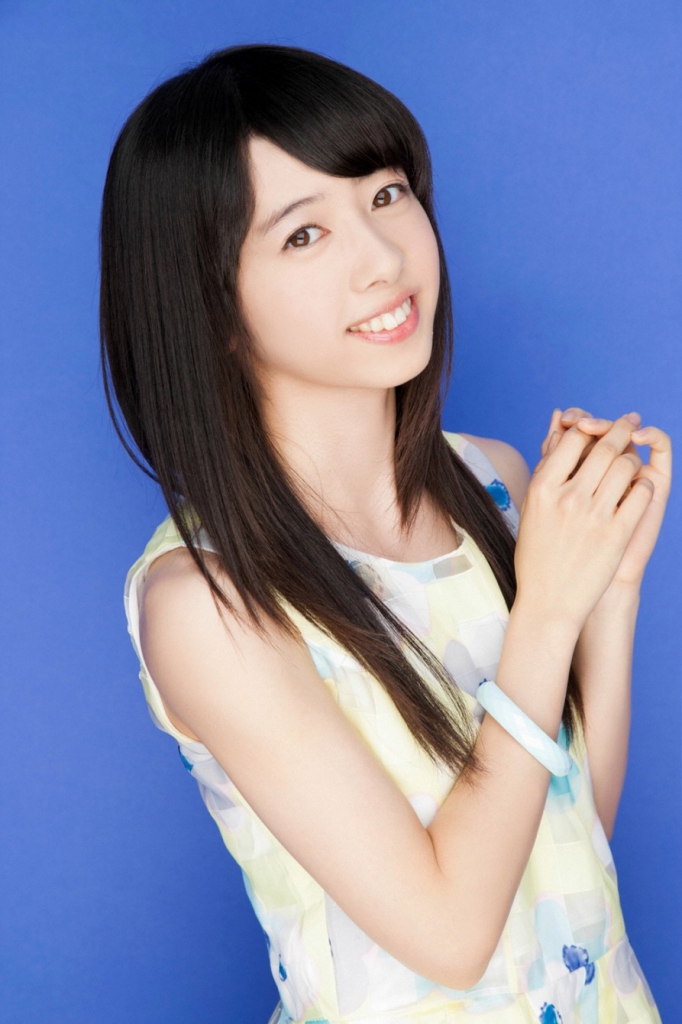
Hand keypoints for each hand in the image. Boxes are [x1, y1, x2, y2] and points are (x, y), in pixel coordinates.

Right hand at [515, 414, 655, 631]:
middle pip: (603, 447)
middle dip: (620, 430)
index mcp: (542, 489)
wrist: (549, 602)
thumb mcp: (532, 509)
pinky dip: (643, 486)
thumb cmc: (537, 555)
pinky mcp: (616, 534)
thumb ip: (547, 469)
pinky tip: (638, 489)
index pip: (572, 440)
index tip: (600, 424)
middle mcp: (567, 498)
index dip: (590, 427)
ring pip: (625, 466)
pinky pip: (639, 494)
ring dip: (632, 459)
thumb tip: (559, 429)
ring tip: (632, 462)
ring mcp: (593, 516)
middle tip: (630, 422)